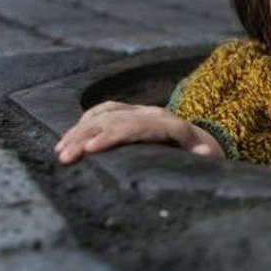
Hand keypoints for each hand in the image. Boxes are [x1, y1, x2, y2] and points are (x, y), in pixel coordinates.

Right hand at [54, 100, 224, 163]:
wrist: (206, 139)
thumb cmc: (205, 156)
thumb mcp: (210, 158)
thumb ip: (204, 156)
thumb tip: (203, 153)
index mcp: (173, 127)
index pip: (138, 127)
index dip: (113, 136)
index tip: (91, 150)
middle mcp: (155, 114)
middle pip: (116, 121)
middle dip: (87, 137)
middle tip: (65, 157)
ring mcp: (142, 111)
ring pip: (106, 114)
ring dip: (80, 130)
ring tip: (61, 150)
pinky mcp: (132, 112)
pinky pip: (105, 111)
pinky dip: (86, 122)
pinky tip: (69, 137)